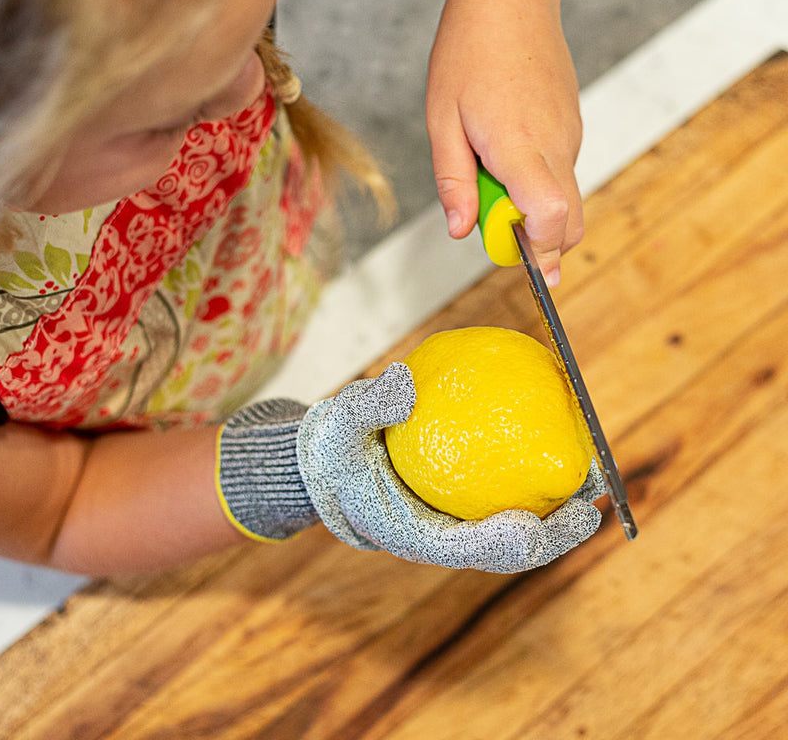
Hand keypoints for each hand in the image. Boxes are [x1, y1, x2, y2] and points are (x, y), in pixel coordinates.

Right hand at [296, 363, 602, 572]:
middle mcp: (445, 537)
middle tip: (593, 503)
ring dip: (560, 509)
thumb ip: (366, 405)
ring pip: (520, 525)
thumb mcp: (335, 425)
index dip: (503, 545)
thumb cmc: (334, 451)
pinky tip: (560, 440)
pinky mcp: (469, 504)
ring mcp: (461, 524)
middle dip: (555, 535)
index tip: (535, 525)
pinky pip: (511, 494)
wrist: (333, 465)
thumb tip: (406, 382)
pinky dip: (538, 476)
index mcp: (412, 534)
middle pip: (507, 548)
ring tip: (598, 477)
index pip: (463, 550)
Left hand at [426, 0, 582, 286]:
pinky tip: (506, 151)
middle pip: (569, 223)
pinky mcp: (573, 127)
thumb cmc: (470, 52)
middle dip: (539, 244)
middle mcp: (556, 146)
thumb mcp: (442, 122)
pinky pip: (561, 172)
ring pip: (565, 199)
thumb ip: (454, 183)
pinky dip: (537, 183)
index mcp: (518, 147)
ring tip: (490, 169)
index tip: (515, 262)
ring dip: (532, 209)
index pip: (549, 219)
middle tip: (493, 223)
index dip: (537, 252)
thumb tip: (462, 231)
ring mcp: (570, 136)